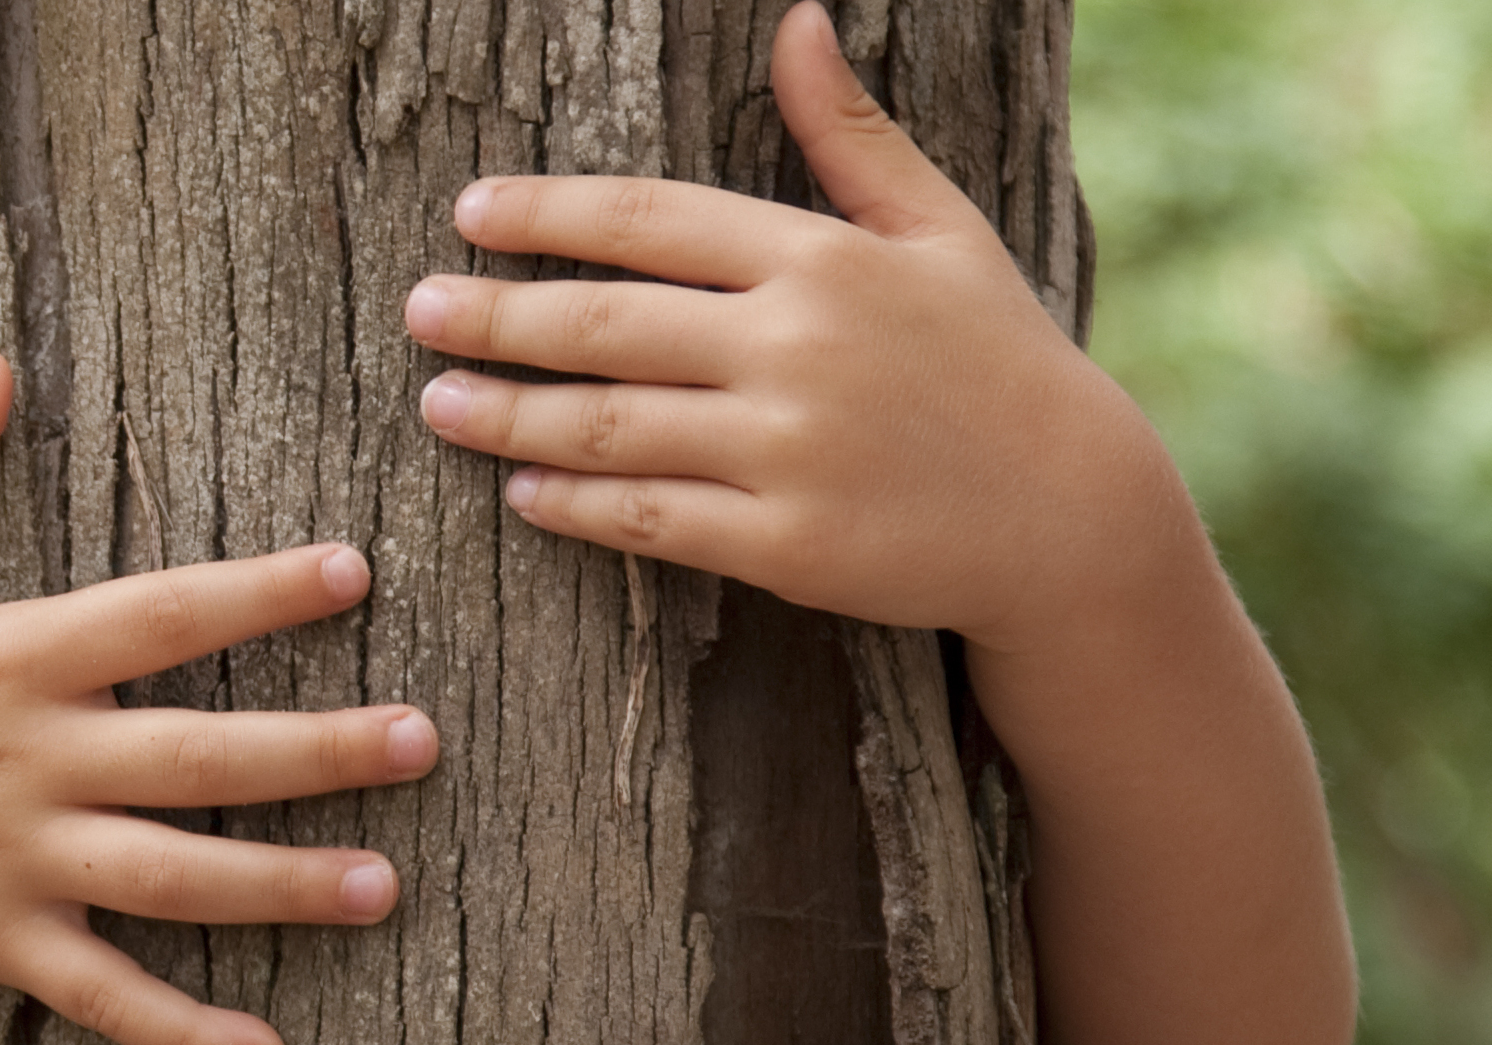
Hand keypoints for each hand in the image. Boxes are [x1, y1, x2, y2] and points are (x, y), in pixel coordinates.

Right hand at [0, 353, 436, 1044]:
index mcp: (4, 659)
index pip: (157, 617)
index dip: (259, 593)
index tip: (355, 573)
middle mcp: (23, 763)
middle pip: (197, 754)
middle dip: (318, 750)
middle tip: (423, 740)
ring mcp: (9, 861)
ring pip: (172, 878)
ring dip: (283, 887)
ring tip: (385, 886)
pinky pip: (101, 993)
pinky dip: (182, 1031)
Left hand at [404, 0, 1194, 655]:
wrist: (1072, 516)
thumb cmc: (996, 360)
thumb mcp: (938, 230)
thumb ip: (849, 135)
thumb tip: (798, 20)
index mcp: (823, 260)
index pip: (649, 221)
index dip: (547, 214)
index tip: (471, 214)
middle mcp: (796, 349)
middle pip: (604, 324)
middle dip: (495, 314)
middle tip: (418, 310)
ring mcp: (787, 450)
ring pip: (608, 426)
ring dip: (508, 417)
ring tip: (439, 403)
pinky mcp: (786, 544)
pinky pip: (650, 518)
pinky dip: (575, 505)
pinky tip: (522, 494)